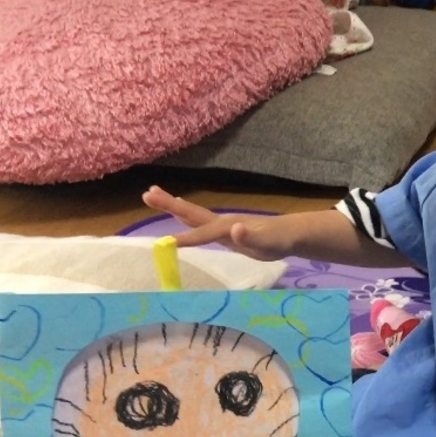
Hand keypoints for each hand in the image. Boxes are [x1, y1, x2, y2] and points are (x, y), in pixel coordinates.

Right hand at [142, 186, 291, 260]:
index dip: (186, 239)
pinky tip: (179, 214)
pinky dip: (185, 216)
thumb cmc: (278, 240)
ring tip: (153, 194)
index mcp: (228, 227)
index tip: (165, 243)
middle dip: (169, 205)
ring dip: (173, 206)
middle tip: (146, 193)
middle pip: (191, 213)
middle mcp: (222, 222)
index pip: (203, 234)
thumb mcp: (267, 243)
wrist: (289, 233)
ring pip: (193, 214)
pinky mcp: (224, 230)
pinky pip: (200, 223)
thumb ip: (250, 237)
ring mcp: (222, 225)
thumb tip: (235, 228)